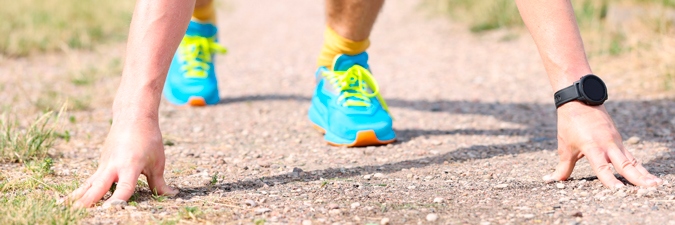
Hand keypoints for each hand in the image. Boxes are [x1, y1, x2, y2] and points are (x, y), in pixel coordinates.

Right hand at [66, 118, 177, 207]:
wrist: (133, 116)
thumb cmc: (148, 138)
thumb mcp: (157, 161)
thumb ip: (159, 182)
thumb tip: (171, 195)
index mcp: (130, 166)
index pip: (124, 188)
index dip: (118, 200)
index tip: (111, 209)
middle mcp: (113, 167)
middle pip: (97, 187)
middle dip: (87, 201)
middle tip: (76, 213)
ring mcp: (104, 165)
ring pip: (88, 184)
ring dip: (76, 197)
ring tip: (63, 208)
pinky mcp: (101, 164)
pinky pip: (90, 180)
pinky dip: (81, 190)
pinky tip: (71, 200)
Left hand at [543, 102, 662, 187]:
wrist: (579, 100)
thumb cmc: (570, 124)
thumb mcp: (564, 147)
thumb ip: (562, 167)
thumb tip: (551, 180)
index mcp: (592, 147)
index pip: (602, 167)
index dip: (609, 179)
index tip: (619, 190)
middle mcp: (607, 144)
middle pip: (625, 164)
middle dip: (638, 178)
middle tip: (651, 188)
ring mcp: (616, 141)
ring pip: (632, 160)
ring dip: (644, 173)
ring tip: (656, 184)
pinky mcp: (619, 140)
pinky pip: (631, 156)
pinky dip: (640, 166)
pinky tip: (649, 175)